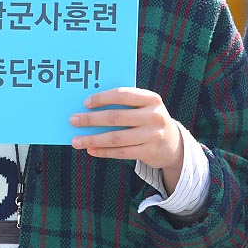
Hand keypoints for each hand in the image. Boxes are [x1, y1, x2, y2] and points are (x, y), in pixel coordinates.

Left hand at [69, 87, 183, 189]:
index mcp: (151, 99)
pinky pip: (121, 152)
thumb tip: (89, 106)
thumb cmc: (148, 119)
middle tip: (73, 120)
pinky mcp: (149, 153)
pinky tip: (91, 149)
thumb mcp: (144, 107)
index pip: (123, 95)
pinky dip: (104, 151)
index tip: (85, 103)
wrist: (174, 144)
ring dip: (93, 139)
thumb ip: (125, 104)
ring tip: (76, 140)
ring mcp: (153, 136)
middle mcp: (154, 116)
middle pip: (116, 117)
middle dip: (91, 119)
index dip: (102, 98)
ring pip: (116, 138)